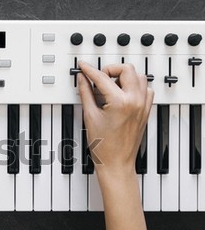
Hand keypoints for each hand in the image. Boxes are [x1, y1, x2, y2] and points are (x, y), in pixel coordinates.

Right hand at [77, 61, 153, 175]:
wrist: (116, 163)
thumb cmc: (104, 146)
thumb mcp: (90, 116)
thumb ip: (85, 93)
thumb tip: (82, 79)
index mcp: (120, 102)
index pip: (102, 77)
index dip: (90, 70)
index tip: (83, 66)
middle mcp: (135, 101)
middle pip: (127, 69)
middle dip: (110, 69)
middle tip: (99, 77)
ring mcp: (143, 105)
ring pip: (139, 76)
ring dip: (124, 76)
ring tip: (110, 86)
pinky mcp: (146, 110)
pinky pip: (146, 89)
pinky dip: (135, 86)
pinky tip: (123, 93)